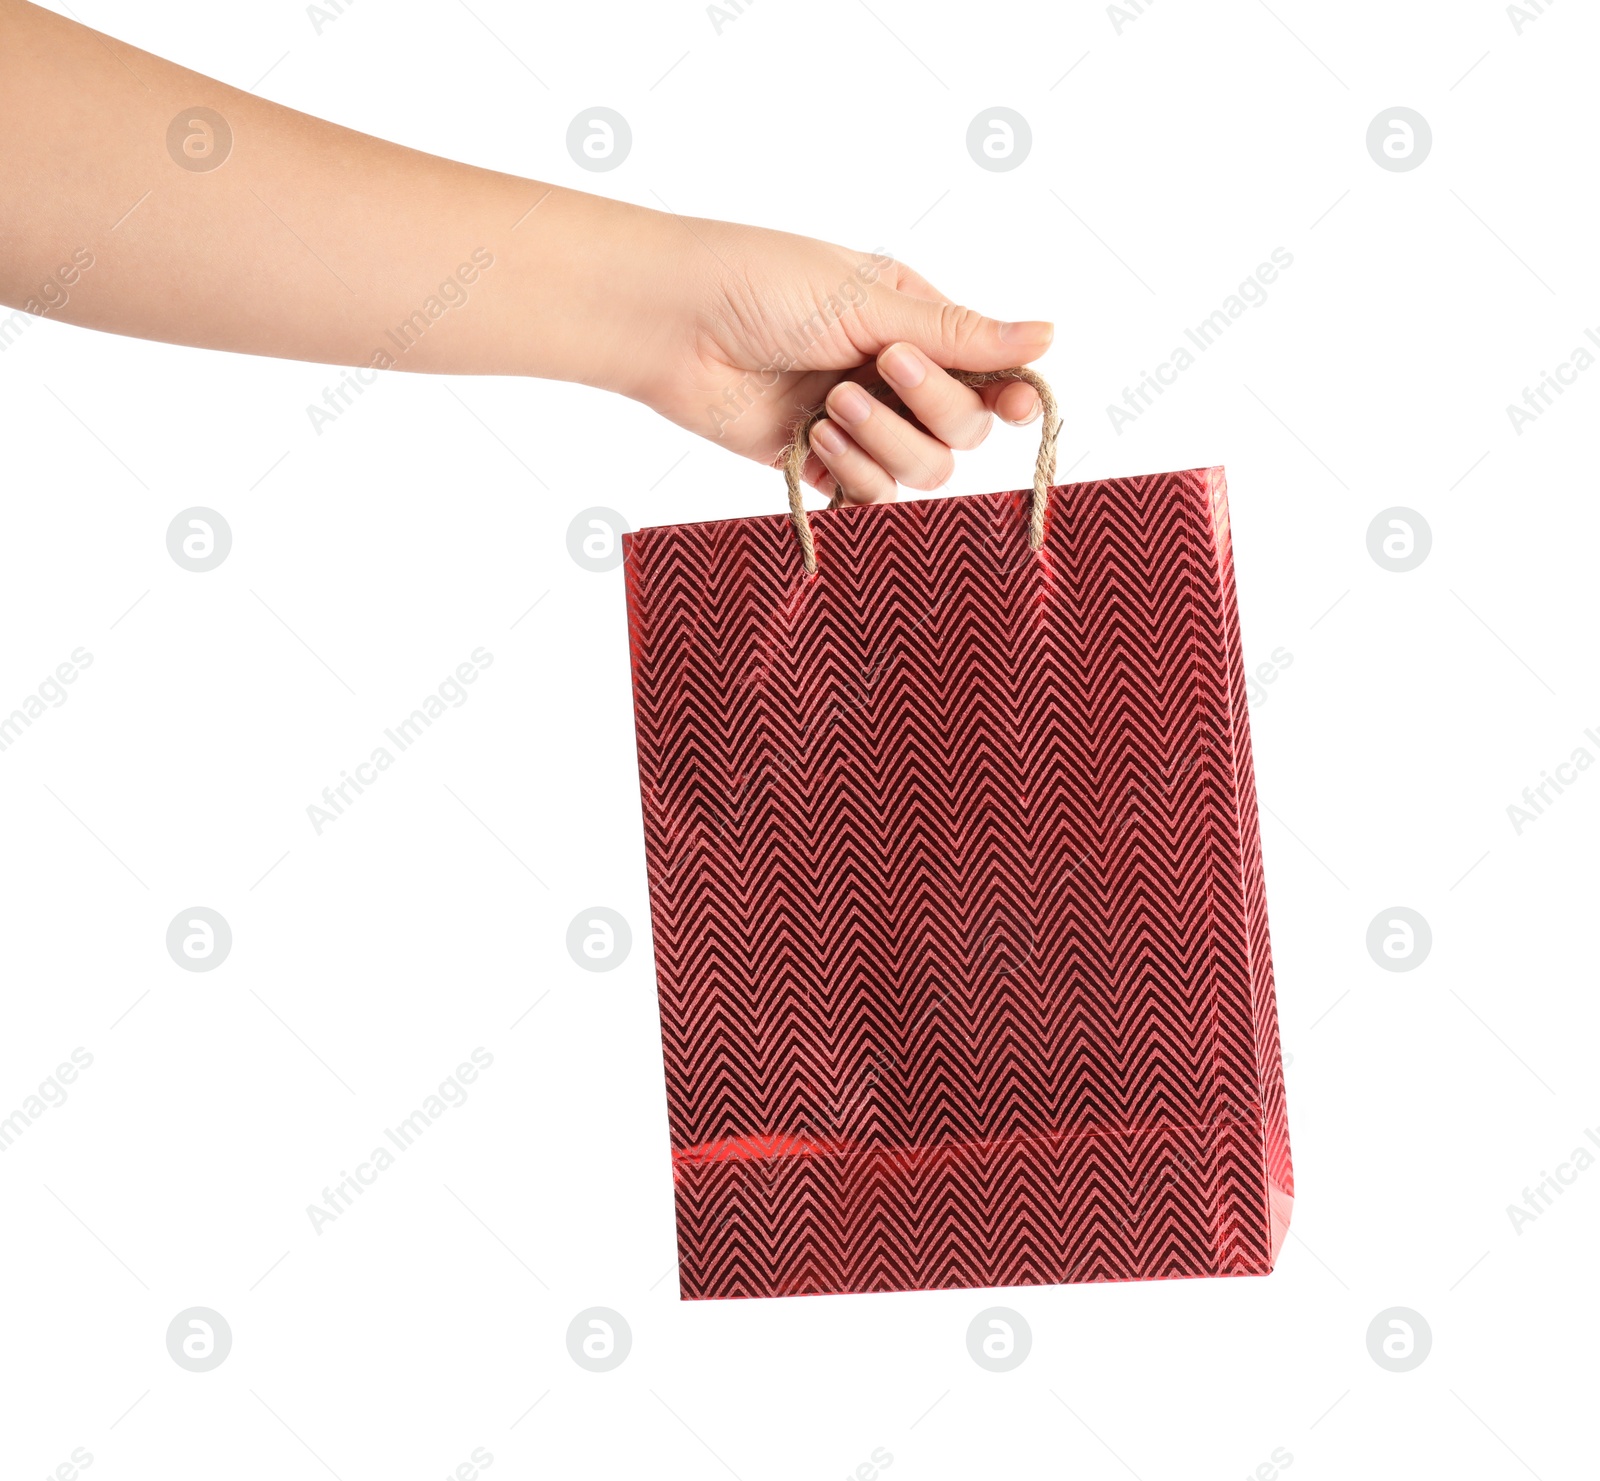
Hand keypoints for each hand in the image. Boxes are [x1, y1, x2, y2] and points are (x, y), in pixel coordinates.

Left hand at [617, 215, 1052, 504]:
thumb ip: (958, 334)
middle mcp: (896, 378)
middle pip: (964, 431)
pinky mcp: (822, 464)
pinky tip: (814, 438)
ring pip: (922, 471)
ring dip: (885, 443)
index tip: (1015, 404)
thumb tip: (1049, 335)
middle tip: (880, 366)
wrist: (675, 325)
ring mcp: (861, 424)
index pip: (991, 374)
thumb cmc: (762, 285)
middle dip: (930, 408)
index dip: (1011, 396)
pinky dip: (854, 474)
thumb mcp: (868, 301)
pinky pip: (872, 497)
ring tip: (831, 406)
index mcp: (917, 324)